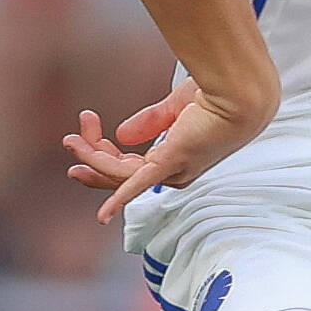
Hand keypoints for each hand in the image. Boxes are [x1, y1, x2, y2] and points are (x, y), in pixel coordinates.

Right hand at [63, 76, 275, 225]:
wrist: (241, 92)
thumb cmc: (219, 95)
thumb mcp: (176, 107)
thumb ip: (151, 121)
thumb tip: (122, 134)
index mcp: (176, 161)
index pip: (130, 166)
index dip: (103, 149)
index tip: (88, 122)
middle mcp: (174, 173)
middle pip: (120, 174)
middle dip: (92, 158)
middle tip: (69, 140)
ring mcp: (172, 171)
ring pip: (121, 174)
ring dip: (93, 158)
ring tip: (71, 140)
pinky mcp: (169, 163)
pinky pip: (137, 185)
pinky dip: (118, 200)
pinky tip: (102, 218)